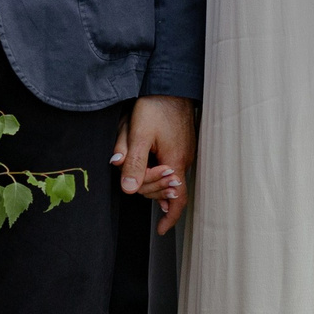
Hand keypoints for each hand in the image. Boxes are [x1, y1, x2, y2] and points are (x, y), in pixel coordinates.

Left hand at [113, 95, 196, 234]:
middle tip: (129, 181)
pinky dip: (158, 171)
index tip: (160, 230)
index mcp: (175, 161)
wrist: (170, 84)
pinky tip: (152, 170)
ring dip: (149, 175)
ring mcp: (185, 151)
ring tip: (134, 166)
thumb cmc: (156, 106)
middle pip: (167, 189)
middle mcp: (184, 159)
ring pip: (166, 175)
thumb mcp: (138, 134)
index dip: (169, 218)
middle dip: (147, 189)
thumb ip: (133, 163)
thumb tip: (129, 190)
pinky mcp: (181, 143)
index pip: (176, 199)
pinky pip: (169, 164)